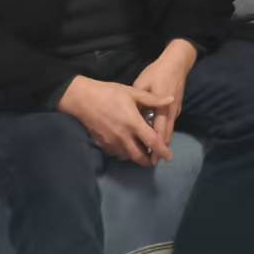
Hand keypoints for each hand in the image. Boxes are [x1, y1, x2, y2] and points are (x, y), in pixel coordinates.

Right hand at [57, 76, 174, 167]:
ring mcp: (111, 142)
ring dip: (136, 157)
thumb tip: (171, 99)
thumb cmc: (109, 92)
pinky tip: (128, 147)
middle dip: (149, 160)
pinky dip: (124, 153)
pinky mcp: (101, 143)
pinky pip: (116, 153)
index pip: (152, 142)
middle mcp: (123, 136)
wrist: (82, 99)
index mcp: (133, 123)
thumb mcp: (133, 92)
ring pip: (127, 156)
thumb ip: (153, 99)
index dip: (162, 150)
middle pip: (139, 156)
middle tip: (155, 159)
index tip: (169, 156)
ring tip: (143, 153)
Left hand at [131, 39, 197, 158]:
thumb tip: (131, 115)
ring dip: (163, 141)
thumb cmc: (158, 71)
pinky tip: (158, 137)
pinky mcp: (176, 106)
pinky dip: (164, 132)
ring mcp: (175, 109)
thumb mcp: (143, 83)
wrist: (177, 61)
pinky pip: (170, 123)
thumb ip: (139, 101)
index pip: (159, 130)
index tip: (151, 157)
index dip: (155, 144)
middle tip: (154, 162)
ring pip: (169, 129)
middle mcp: (170, 110)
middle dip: (161, 148)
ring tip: (155, 154)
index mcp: (162, 106)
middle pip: (166, 133)